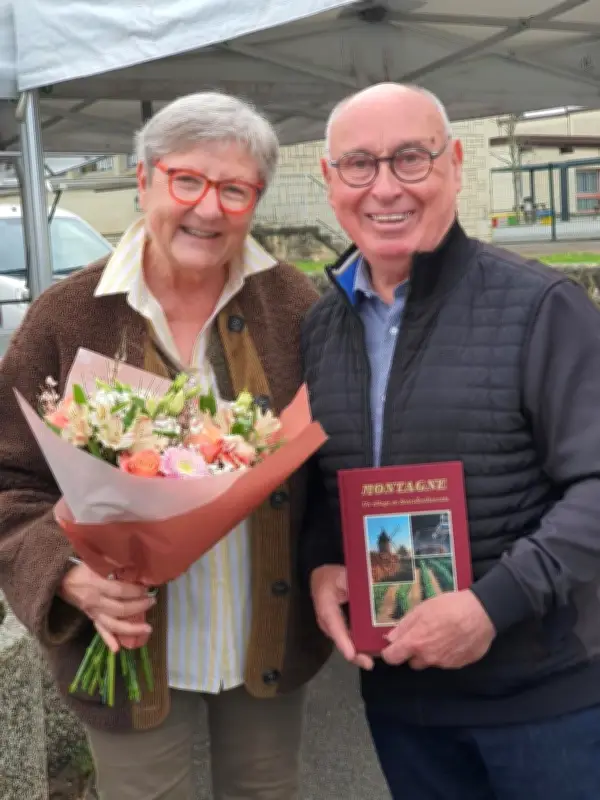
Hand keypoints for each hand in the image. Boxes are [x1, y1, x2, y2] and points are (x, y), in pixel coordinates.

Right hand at [59, 562, 155, 652]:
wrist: (61, 580)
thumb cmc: (82, 568)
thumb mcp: (96, 562)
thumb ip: (113, 565)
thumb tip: (135, 566)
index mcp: (96, 585)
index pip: (120, 591)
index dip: (135, 591)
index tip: (147, 589)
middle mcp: (95, 601)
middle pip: (120, 609)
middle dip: (139, 607)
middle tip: (152, 602)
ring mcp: (93, 612)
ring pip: (113, 625)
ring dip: (131, 629)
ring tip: (147, 629)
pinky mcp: (91, 618)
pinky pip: (100, 631)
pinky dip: (109, 640)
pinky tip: (118, 648)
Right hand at [310, 565, 373, 669]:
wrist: (322, 578)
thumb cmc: (333, 577)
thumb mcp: (343, 576)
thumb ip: (354, 584)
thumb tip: (369, 593)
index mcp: (326, 606)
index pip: (334, 624)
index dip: (343, 640)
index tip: (351, 654)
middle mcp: (328, 622)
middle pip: (340, 641)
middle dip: (355, 654)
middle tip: (369, 663)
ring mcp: (334, 628)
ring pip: (346, 643)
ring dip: (360, 652)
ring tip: (375, 659)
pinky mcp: (341, 629)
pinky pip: (351, 640)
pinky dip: (362, 646)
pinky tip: (376, 650)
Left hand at [381, 590, 495, 669]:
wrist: (481, 613)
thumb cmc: (449, 606)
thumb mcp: (422, 609)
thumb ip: (404, 625)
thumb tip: (390, 639)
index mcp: (416, 643)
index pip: (392, 658)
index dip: (390, 652)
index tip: (393, 645)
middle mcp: (428, 658)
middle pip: (412, 662)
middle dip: (413, 652)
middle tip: (422, 635)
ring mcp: (445, 664)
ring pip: (430, 662)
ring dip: (430, 653)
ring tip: (441, 634)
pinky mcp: (459, 665)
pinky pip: (446, 662)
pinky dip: (446, 653)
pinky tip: (453, 639)